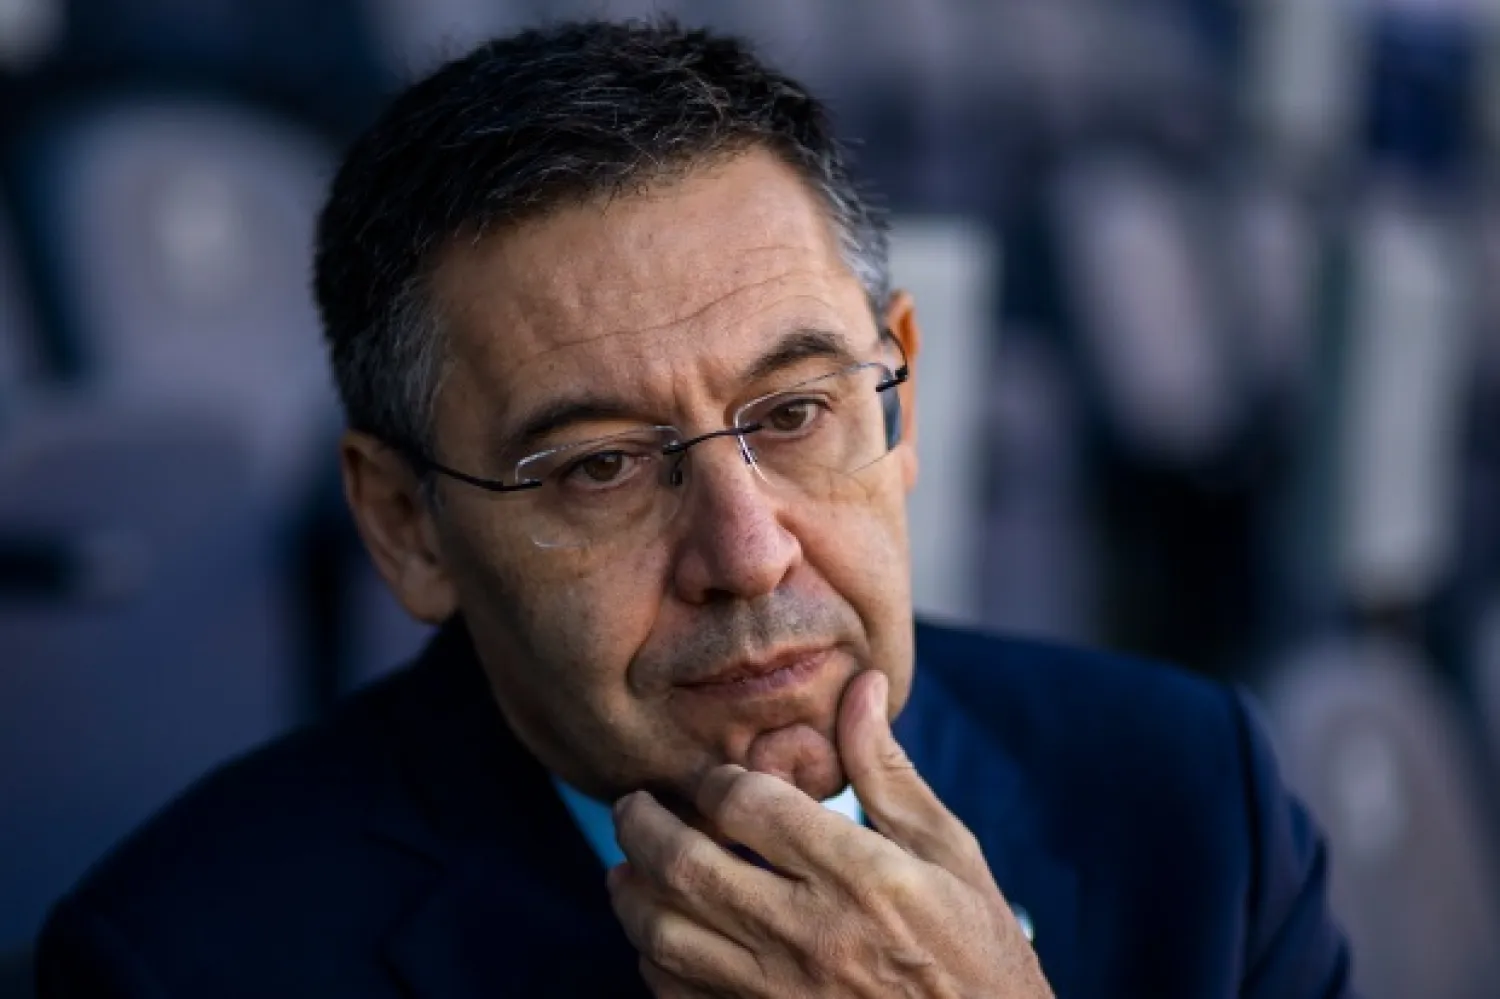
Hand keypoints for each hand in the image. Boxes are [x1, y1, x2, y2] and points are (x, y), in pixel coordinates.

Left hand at [607, 670, 1052, 997]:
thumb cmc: (976, 950)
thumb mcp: (949, 853)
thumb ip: (889, 773)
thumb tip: (862, 686)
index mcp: (862, 877)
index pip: (749, 806)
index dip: (718, 780)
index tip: (718, 779)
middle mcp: (813, 935)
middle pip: (688, 866)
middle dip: (644, 825)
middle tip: (632, 805)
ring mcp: (782, 994)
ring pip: (667, 937)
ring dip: (632, 896)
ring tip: (627, 868)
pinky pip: (679, 997)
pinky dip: (654, 963)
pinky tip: (661, 938)